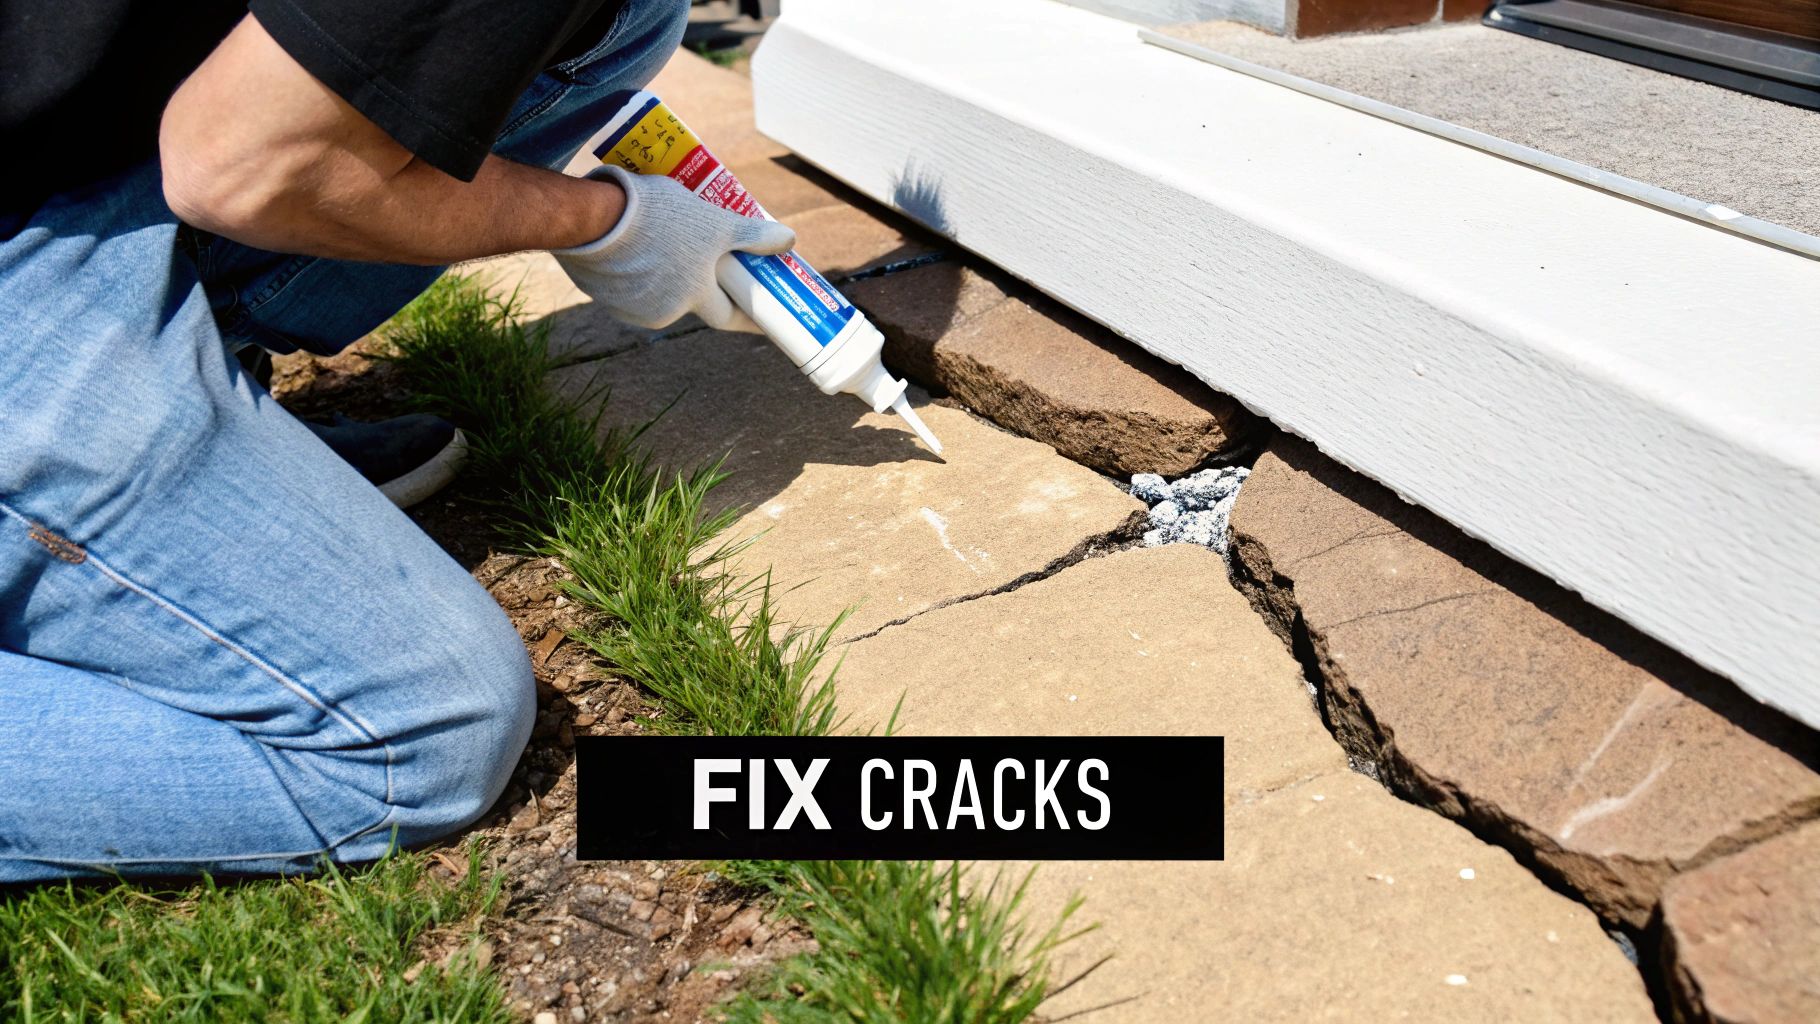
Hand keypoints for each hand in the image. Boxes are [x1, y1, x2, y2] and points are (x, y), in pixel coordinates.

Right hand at [553, 165, 795, 330]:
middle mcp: (663, 312)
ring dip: (666, 271)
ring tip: (667, 237)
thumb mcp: (713, 221)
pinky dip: (637, 268)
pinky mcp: (601, 295)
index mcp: (693, 297)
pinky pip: (627, 284)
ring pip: (657, 290)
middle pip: (691, 298)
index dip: (746, 312)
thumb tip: (790, 240)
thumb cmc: (658, 219)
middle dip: (701, 280)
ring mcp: (628, 307)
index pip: (728, 316)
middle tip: (707, 255)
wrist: (590, 219)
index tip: (759, 312)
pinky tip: (635, 243)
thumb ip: (751, 235)